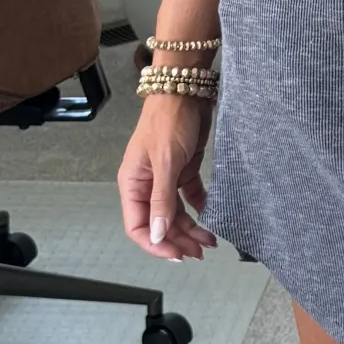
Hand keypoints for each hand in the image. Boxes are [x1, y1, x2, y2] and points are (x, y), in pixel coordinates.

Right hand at [118, 96, 217, 261]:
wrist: (186, 89)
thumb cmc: (168, 118)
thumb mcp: (166, 161)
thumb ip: (162, 199)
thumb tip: (159, 234)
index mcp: (133, 184)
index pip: (138, 226)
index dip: (156, 244)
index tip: (177, 254)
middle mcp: (147, 184)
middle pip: (160, 223)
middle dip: (178, 239)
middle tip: (199, 252)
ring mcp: (166, 177)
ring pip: (176, 212)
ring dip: (190, 228)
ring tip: (208, 241)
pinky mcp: (183, 168)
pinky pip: (189, 196)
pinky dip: (199, 208)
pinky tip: (210, 216)